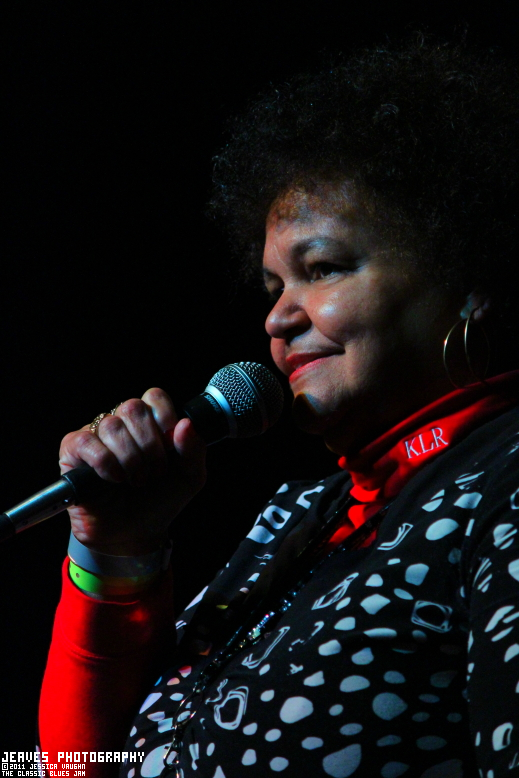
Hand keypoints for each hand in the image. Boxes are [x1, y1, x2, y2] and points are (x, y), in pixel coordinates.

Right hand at [59, 388, 206, 554]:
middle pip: (133, 407)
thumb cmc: (159, 501)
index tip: (171, 447)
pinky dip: (105, 462)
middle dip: (150, 445)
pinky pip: (86, 441)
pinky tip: (114, 479)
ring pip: (112, 426)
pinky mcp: (72, 451)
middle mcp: (121, 423)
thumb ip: (194, 449)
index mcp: (149, 422)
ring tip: (136, 481)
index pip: (154, 397)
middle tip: (155, 473)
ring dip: (130, 458)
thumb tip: (186, 423)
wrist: (134, 533)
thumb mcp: (190, 477)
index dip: (165, 418)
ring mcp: (95, 435)